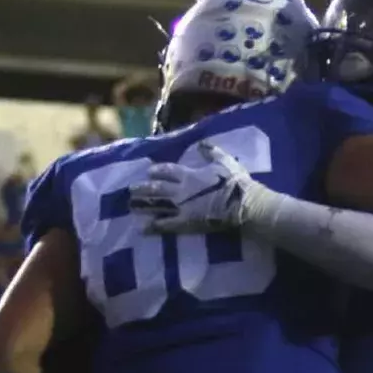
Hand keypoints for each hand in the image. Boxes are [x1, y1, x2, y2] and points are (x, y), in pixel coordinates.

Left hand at [128, 141, 270, 234]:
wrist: (241, 204)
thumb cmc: (235, 183)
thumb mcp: (225, 162)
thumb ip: (212, 152)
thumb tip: (202, 143)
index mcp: (190, 175)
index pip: (168, 170)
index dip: (157, 170)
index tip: (149, 171)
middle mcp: (181, 190)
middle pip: (157, 188)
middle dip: (143, 188)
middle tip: (131, 189)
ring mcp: (181, 207)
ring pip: (156, 205)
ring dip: (143, 205)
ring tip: (131, 205)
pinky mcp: (185, 223)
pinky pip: (165, 224)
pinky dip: (153, 227)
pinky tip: (142, 229)